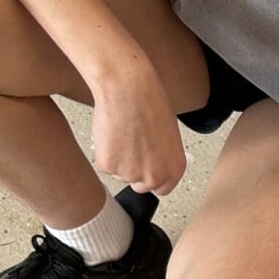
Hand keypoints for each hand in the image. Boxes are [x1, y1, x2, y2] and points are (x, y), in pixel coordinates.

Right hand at [90, 57, 186, 196]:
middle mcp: (154, 177)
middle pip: (140, 186)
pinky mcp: (108, 166)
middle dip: (134, 171)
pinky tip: (112, 133)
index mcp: (174, 169)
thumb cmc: (150, 103)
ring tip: (123, 134)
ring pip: (120, 174)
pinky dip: (105, 152)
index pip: (163, 189)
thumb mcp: (169, 136)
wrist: (129, 90)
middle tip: (131, 148)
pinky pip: (105, 165)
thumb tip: (154, 162)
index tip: (146, 168)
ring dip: (119, 160)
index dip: (152, 177)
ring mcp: (130, 174)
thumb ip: (163, 156)